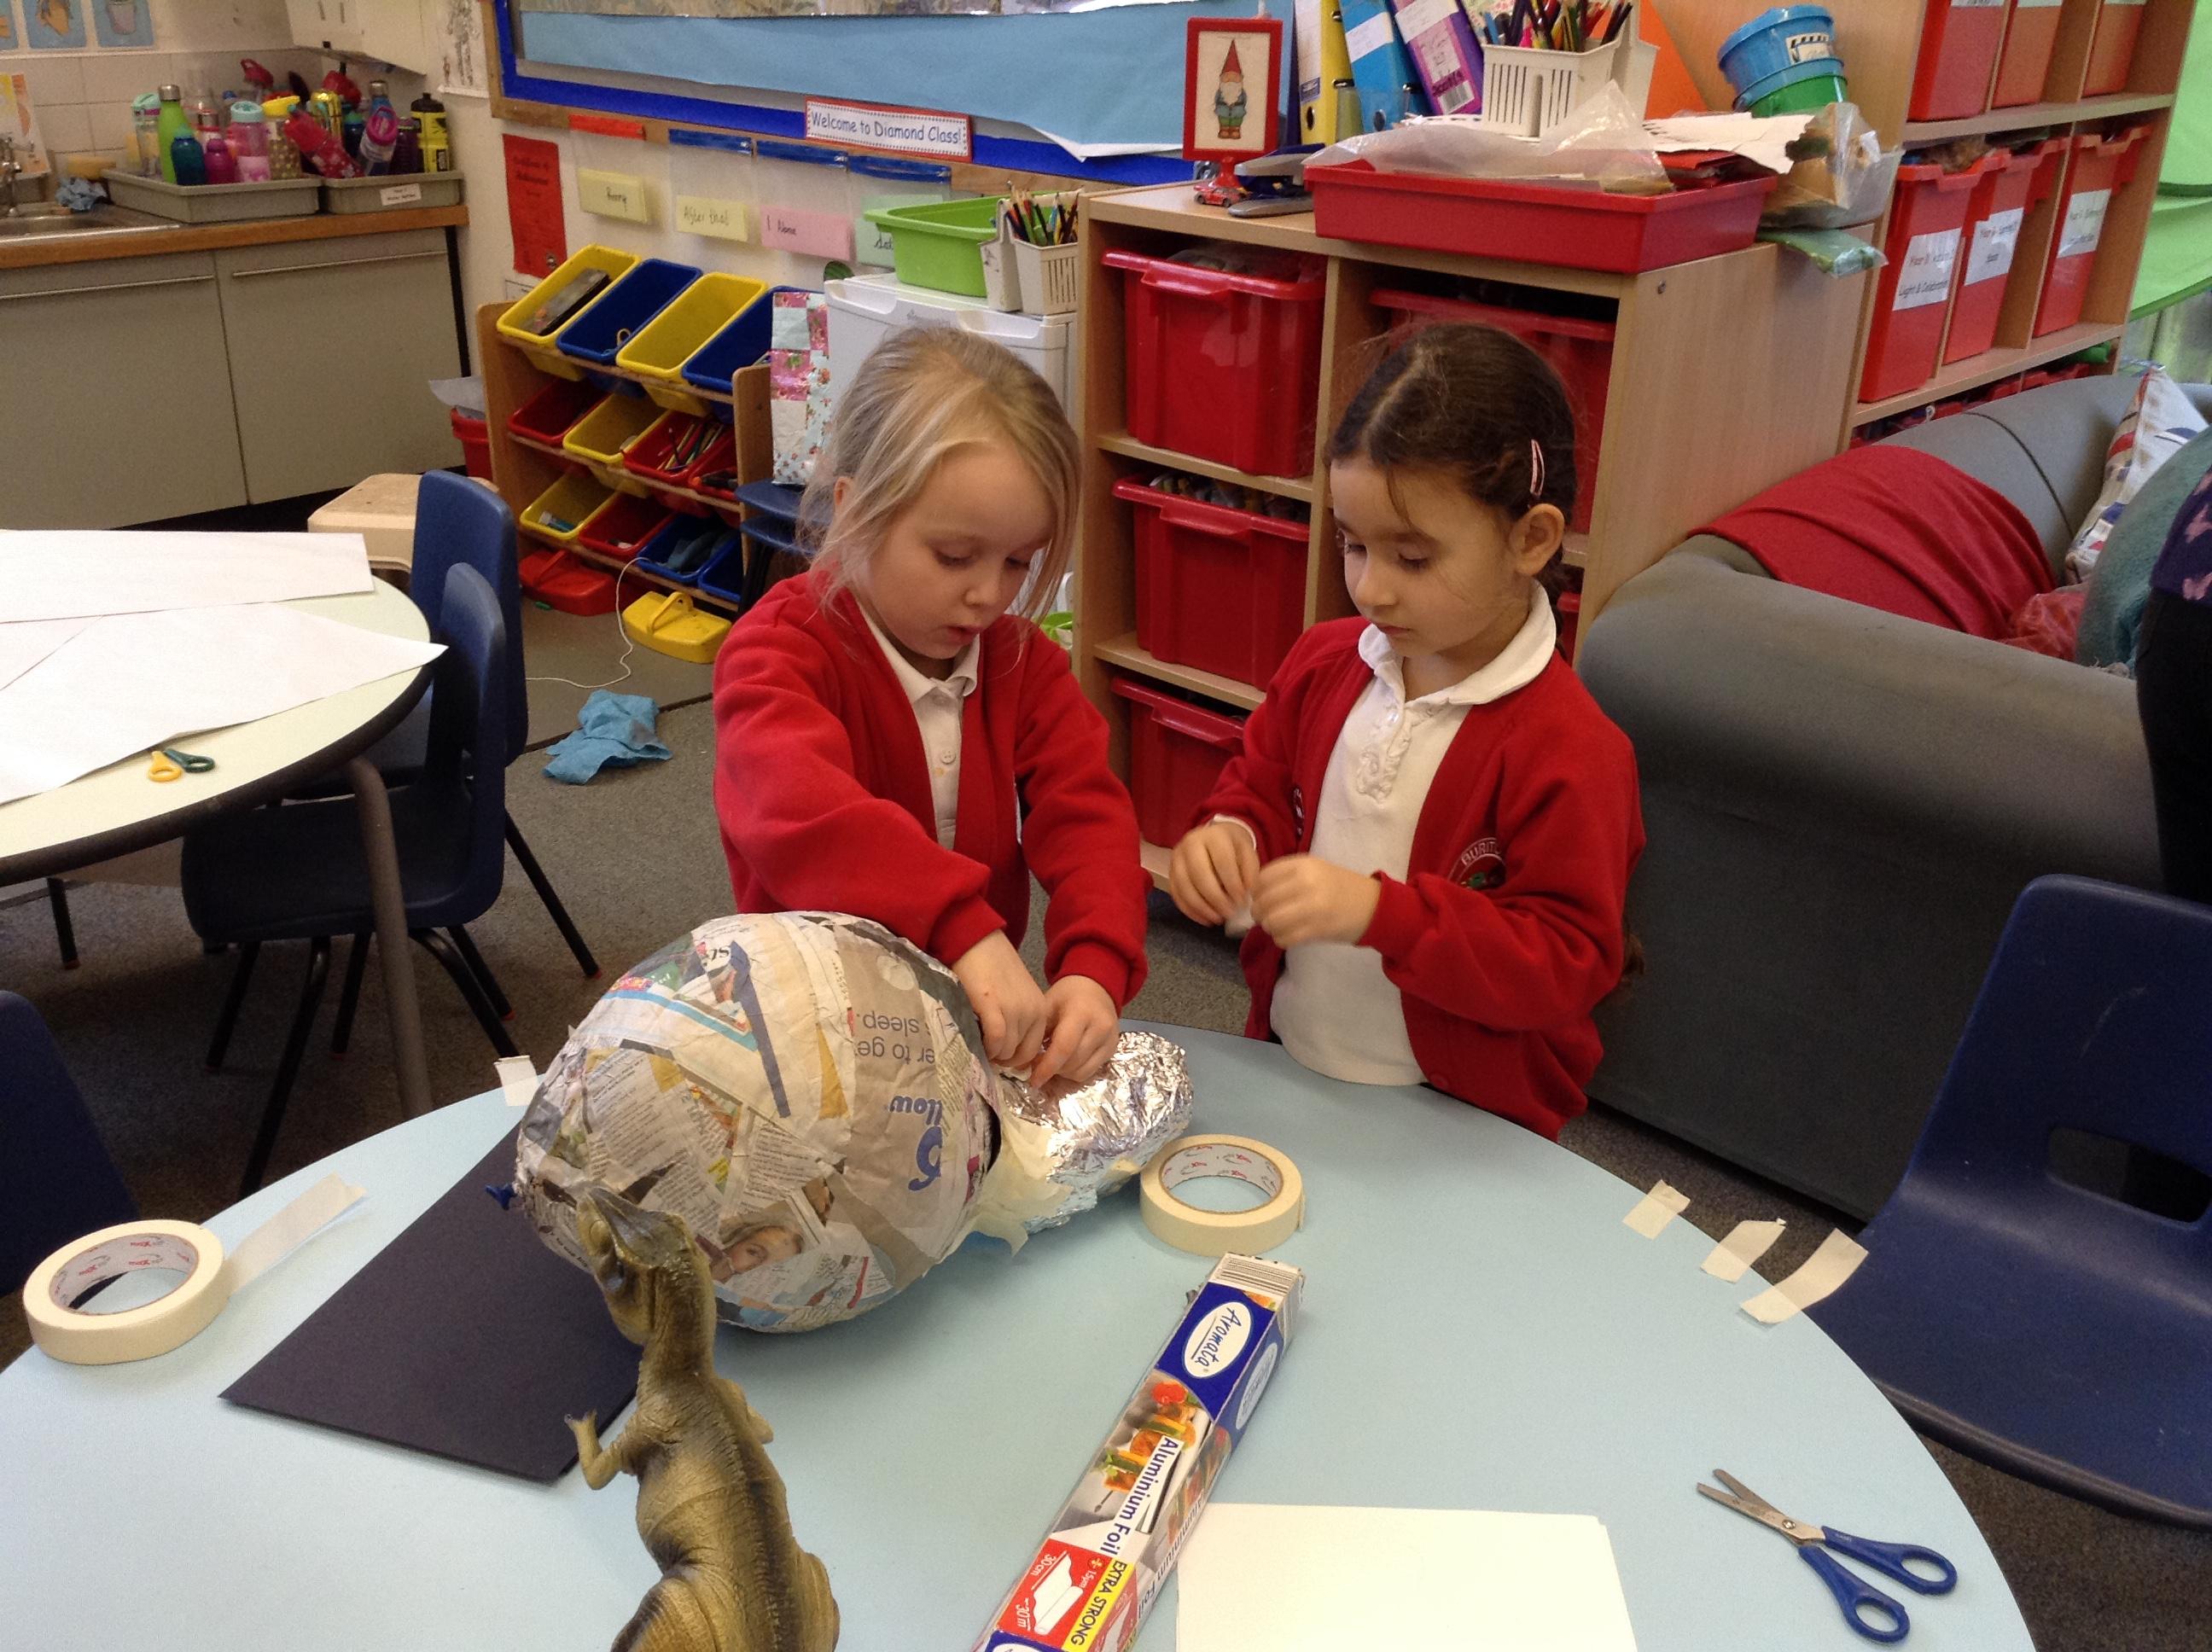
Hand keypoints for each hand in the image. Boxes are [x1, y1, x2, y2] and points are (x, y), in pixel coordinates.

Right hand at [951, 932, 1046, 1072]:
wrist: (977, 941)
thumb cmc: (993, 967)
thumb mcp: (1016, 995)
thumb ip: (1019, 1018)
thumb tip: (1009, 1049)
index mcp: (1039, 1009)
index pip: (1034, 1049)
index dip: (1017, 1059)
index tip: (1001, 1056)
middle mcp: (1032, 1011)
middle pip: (1021, 1054)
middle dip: (1005, 1060)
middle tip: (989, 1055)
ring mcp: (1014, 1009)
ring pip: (1007, 1050)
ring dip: (993, 1054)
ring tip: (981, 1046)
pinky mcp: (993, 1006)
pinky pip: (995, 1040)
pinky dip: (986, 1047)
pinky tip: (977, 1042)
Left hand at [1030, 975, 1119, 1087]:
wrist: (1095, 988)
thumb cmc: (1066, 996)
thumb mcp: (1048, 1006)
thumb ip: (1037, 1034)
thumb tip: (1023, 1065)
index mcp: (1081, 1012)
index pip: (1064, 1048)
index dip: (1047, 1067)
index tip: (1033, 1079)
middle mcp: (1100, 1027)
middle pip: (1073, 1063)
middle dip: (1053, 1070)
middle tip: (1038, 1065)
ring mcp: (1110, 1039)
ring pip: (1082, 1072)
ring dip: (1063, 1072)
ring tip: (1053, 1061)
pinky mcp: (1113, 1049)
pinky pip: (1091, 1072)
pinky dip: (1075, 1071)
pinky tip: (1066, 1060)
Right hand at [1170, 820, 1259, 925]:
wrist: (1212, 839)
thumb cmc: (1232, 849)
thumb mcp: (1247, 853)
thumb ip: (1250, 872)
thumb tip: (1246, 893)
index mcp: (1214, 835)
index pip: (1222, 860)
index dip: (1232, 883)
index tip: (1242, 901)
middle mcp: (1190, 844)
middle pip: (1199, 874)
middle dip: (1216, 898)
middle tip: (1230, 913)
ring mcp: (1176, 859)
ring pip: (1185, 887)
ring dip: (1202, 908)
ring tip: (1219, 919)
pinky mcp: (1170, 874)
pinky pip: (1177, 895)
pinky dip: (1191, 911)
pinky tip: (1206, 919)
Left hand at [1250, 855, 1380, 948]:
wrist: (1373, 906)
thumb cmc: (1340, 887)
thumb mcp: (1314, 869)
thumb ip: (1286, 876)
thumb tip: (1255, 894)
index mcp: (1303, 864)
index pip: (1262, 878)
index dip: (1256, 892)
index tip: (1262, 898)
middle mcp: (1305, 883)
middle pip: (1264, 902)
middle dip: (1260, 913)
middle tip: (1266, 917)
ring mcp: (1312, 907)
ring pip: (1271, 922)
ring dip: (1270, 928)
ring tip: (1278, 928)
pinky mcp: (1317, 929)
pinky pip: (1285, 938)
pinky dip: (1281, 940)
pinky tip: (1289, 936)